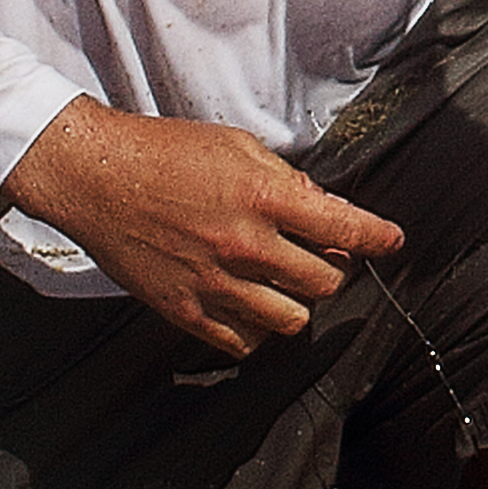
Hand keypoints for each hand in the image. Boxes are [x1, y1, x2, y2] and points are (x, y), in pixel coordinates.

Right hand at [0, 99, 400, 358]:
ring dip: (297, 302)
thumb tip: (325, 208)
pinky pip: (243, 343)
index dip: (379, 238)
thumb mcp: (236, 145)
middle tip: (320, 255)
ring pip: (291, 320)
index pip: (345, 229)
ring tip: (283, 282)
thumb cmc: (163, 152)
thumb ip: (285, 180)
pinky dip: (256, 330)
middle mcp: (246, 245)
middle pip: (325, 283)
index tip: (392, 241)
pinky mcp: (185, 310)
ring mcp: (215, 283)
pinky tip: (250, 306)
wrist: (95, 176)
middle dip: (333, 269)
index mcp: (264, 197)